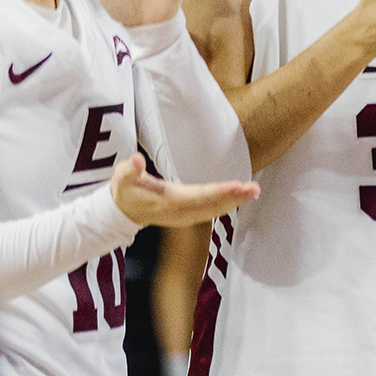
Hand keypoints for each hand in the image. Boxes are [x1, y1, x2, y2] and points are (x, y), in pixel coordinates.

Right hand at [108, 153, 259, 227]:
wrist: (123, 213)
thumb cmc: (125, 191)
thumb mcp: (122, 178)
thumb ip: (130, 169)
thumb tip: (136, 160)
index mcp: (169, 201)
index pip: (198, 196)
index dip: (218, 192)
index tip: (236, 186)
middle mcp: (181, 211)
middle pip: (211, 205)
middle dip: (234, 197)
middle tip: (254, 189)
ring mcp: (185, 216)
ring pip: (214, 209)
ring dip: (235, 201)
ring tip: (253, 192)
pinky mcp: (188, 215)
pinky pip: (211, 211)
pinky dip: (226, 204)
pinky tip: (240, 198)